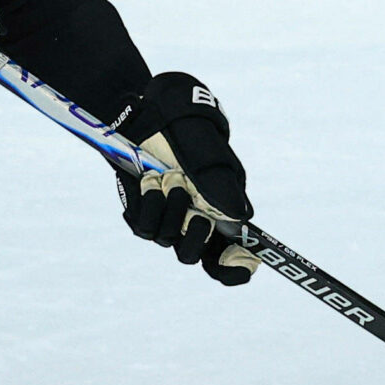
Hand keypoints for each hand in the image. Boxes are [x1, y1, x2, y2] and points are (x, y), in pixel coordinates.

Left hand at [109, 72, 256, 285]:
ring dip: (170, 210)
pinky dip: (148, 205)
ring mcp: (169, 219)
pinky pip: (144, 227)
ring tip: (169, 177)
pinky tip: (150, 181)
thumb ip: (222, 187)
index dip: (235, 268)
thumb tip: (241, 220)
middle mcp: (197, 220)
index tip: (239, 260)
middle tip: (199, 214)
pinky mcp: (144, 214)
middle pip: (196, 255)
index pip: (232, 256)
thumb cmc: (188, 133)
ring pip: (168, 240)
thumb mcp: (210, 156)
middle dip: (197, 236)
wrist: (151, 116)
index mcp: (223, 212)